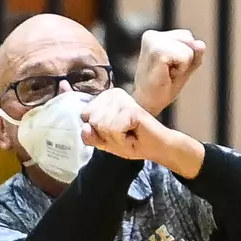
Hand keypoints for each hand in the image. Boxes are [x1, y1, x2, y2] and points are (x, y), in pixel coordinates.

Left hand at [80, 88, 202, 175]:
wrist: (156, 146)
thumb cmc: (131, 142)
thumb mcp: (104, 142)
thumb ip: (89, 135)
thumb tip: (85, 126)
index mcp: (105, 98)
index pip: (84, 115)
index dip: (96, 130)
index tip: (113, 131)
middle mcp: (113, 94)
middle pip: (92, 120)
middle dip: (105, 134)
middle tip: (122, 134)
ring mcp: (123, 100)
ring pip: (101, 125)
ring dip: (114, 137)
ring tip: (128, 134)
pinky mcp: (132, 109)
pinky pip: (113, 129)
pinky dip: (122, 137)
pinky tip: (133, 132)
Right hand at [131, 29, 205, 117]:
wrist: (147, 104)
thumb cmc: (163, 86)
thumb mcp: (185, 66)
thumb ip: (195, 52)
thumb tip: (200, 44)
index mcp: (154, 35)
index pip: (187, 36)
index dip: (186, 54)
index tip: (169, 67)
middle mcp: (151, 35)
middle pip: (189, 40)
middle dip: (186, 58)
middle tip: (168, 71)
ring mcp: (152, 42)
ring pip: (189, 47)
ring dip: (183, 65)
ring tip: (167, 73)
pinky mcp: (156, 51)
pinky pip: (185, 56)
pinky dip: (182, 68)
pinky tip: (167, 75)